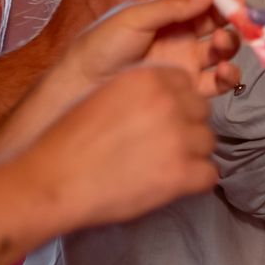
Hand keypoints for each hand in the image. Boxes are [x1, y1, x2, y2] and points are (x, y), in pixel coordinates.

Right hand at [26, 58, 217, 230]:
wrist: (54, 181)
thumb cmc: (70, 141)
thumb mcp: (106, 95)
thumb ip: (141, 92)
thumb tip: (168, 100)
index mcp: (150, 78)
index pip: (186, 85)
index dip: (174, 105)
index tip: (157, 121)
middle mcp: (170, 102)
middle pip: (201, 113)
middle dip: (185, 128)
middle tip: (159, 148)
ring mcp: (179, 138)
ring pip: (207, 142)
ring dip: (190, 155)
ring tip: (160, 168)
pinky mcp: (182, 174)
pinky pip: (209, 175)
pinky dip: (194, 182)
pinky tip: (170, 185)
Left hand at [52, 0, 235, 103]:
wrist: (83, 85)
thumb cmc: (100, 45)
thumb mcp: (133, 16)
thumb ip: (171, 5)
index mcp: (163, 9)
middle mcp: (178, 31)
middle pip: (214, 17)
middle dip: (228, 11)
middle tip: (235, 6)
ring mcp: (185, 58)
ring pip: (221, 47)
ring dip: (230, 40)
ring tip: (222, 39)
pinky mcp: (189, 85)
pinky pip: (218, 80)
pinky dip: (229, 73)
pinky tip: (224, 68)